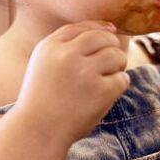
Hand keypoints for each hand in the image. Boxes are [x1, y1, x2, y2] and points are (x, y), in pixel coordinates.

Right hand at [14, 21, 129, 144]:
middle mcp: (66, 55)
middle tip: (112, 62)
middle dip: (112, 46)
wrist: (37, 132)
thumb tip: (109, 29)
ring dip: (119, 65)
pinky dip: (119, 85)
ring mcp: (84, 73)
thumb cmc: (44, 99)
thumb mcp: (45, 64)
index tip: (110, 33)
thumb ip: (68, 45)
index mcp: (49, 46)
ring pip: (116, 55)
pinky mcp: (100, 91)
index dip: (99, 28)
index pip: (81, 27)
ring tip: (110, 77)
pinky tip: (108, 94)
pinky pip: (122, 79)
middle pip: (103, 37)